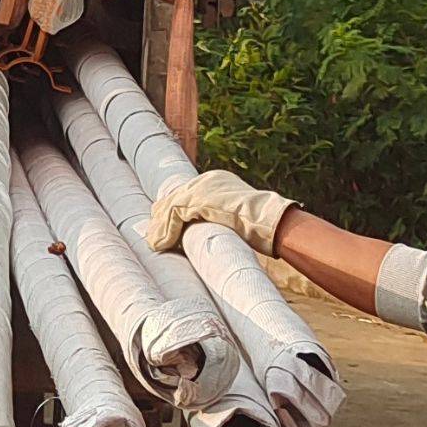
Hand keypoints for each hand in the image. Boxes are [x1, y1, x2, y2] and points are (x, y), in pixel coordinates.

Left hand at [144, 167, 294, 254]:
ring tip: (156, 245)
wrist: (273, 223)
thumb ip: (215, 221)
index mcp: (217, 182)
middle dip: (161, 220)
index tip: (163, 228)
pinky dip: (167, 231)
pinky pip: (174, 214)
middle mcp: (208, 180)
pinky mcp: (200, 199)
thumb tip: (198, 235)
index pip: (184, 195)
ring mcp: (203, 188)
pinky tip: (162, 244)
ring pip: (170, 207)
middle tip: (153, 238)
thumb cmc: (260, 228)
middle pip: (173, 198)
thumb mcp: (233, 221)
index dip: (170, 213)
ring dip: (161, 229)